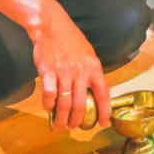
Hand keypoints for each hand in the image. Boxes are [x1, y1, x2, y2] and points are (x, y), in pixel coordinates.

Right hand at [23, 0, 110, 130]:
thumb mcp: (88, 53)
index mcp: (93, 67)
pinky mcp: (48, 72)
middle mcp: (81, 72)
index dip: (104, 111)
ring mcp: (64, 72)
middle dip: (77, 121)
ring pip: (65, 104)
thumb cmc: (70, 39)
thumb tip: (95, 90)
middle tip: (73, 127)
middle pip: (81, 104)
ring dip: (62, 119)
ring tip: (60, 126)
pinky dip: (48, 105)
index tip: (103, 123)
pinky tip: (48, 108)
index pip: (103, 94)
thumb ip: (91, 72)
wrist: (51, 25)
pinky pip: (50, 95)